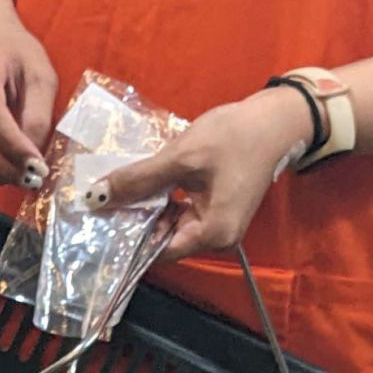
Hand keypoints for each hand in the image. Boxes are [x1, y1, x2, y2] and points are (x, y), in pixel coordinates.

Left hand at [92, 89, 313, 261]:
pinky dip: (160, 202)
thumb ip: (139, 179)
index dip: (126, 240)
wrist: (276, 119)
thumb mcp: (182, 156)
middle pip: (162, 240)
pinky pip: (179, 214)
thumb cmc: (235, 136)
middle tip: (98, 207)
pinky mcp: (214, 211)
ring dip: (144, 210)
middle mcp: (215, 239)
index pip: (157, 252)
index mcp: (212, 234)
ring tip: (113, 195)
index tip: (98, 226)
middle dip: (133, 223)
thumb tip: (96, 197)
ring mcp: (216, 226)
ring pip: (168, 226)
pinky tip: (139, 187)